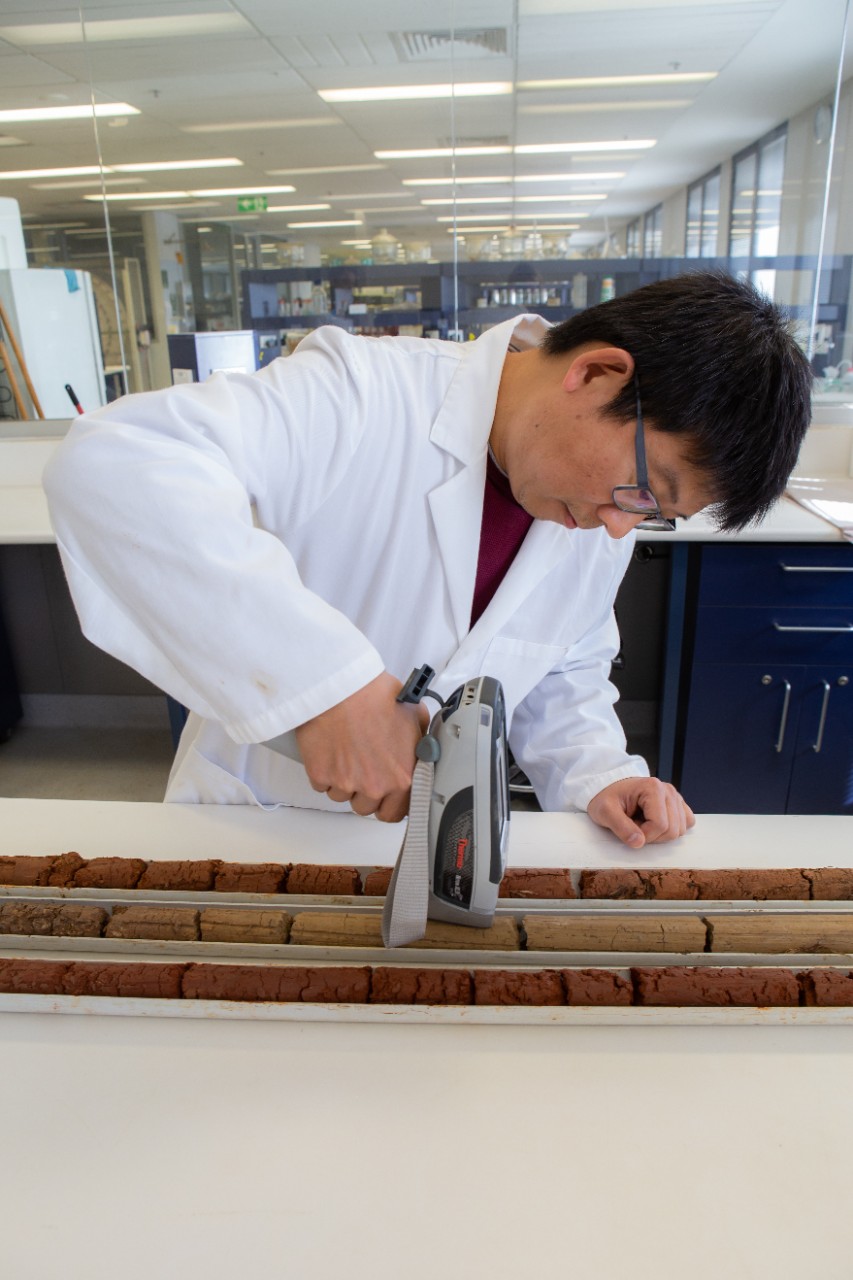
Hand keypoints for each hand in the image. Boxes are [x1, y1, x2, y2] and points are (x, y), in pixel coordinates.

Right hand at [294, 671, 428, 822]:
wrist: (340, 687)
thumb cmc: (375, 696)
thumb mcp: (414, 716)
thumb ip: (422, 742)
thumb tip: (425, 749)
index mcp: (402, 776)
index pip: (396, 812)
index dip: (389, 802)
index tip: (385, 794)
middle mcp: (375, 785)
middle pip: (367, 807)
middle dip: (365, 792)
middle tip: (364, 766)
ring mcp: (346, 783)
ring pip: (343, 797)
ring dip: (344, 782)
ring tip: (347, 753)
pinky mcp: (321, 776)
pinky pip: (322, 785)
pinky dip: (325, 772)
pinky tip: (332, 750)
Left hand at [587, 777, 694, 847]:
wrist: (609, 788)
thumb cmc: (607, 797)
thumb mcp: (605, 811)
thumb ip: (621, 827)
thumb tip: (639, 842)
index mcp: (653, 788)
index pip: (660, 825)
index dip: (645, 835)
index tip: (630, 829)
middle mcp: (668, 790)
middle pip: (673, 830)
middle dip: (653, 835)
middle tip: (635, 826)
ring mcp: (675, 797)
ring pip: (680, 830)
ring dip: (660, 833)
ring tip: (643, 822)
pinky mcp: (678, 804)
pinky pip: (686, 823)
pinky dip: (672, 829)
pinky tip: (655, 824)